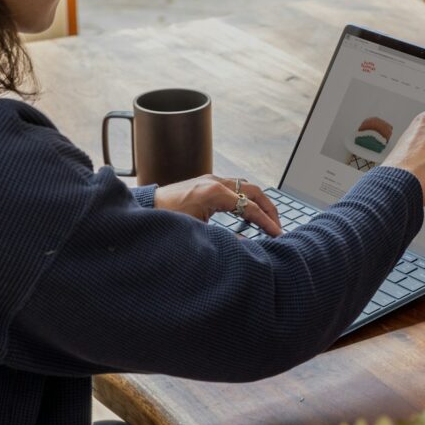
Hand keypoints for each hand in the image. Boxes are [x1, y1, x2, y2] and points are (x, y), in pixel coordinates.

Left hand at [153, 174, 281, 236]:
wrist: (146, 208)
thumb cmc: (167, 220)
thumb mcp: (198, 233)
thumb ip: (225, 238)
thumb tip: (247, 245)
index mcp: (214, 193)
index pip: (250, 207)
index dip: (266, 222)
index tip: (278, 234)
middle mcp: (215, 181)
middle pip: (254, 191)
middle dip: (269, 209)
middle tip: (278, 226)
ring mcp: (212, 179)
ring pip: (246, 186)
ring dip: (259, 202)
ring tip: (268, 219)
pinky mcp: (207, 182)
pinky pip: (236, 187)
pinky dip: (247, 198)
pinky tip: (248, 212)